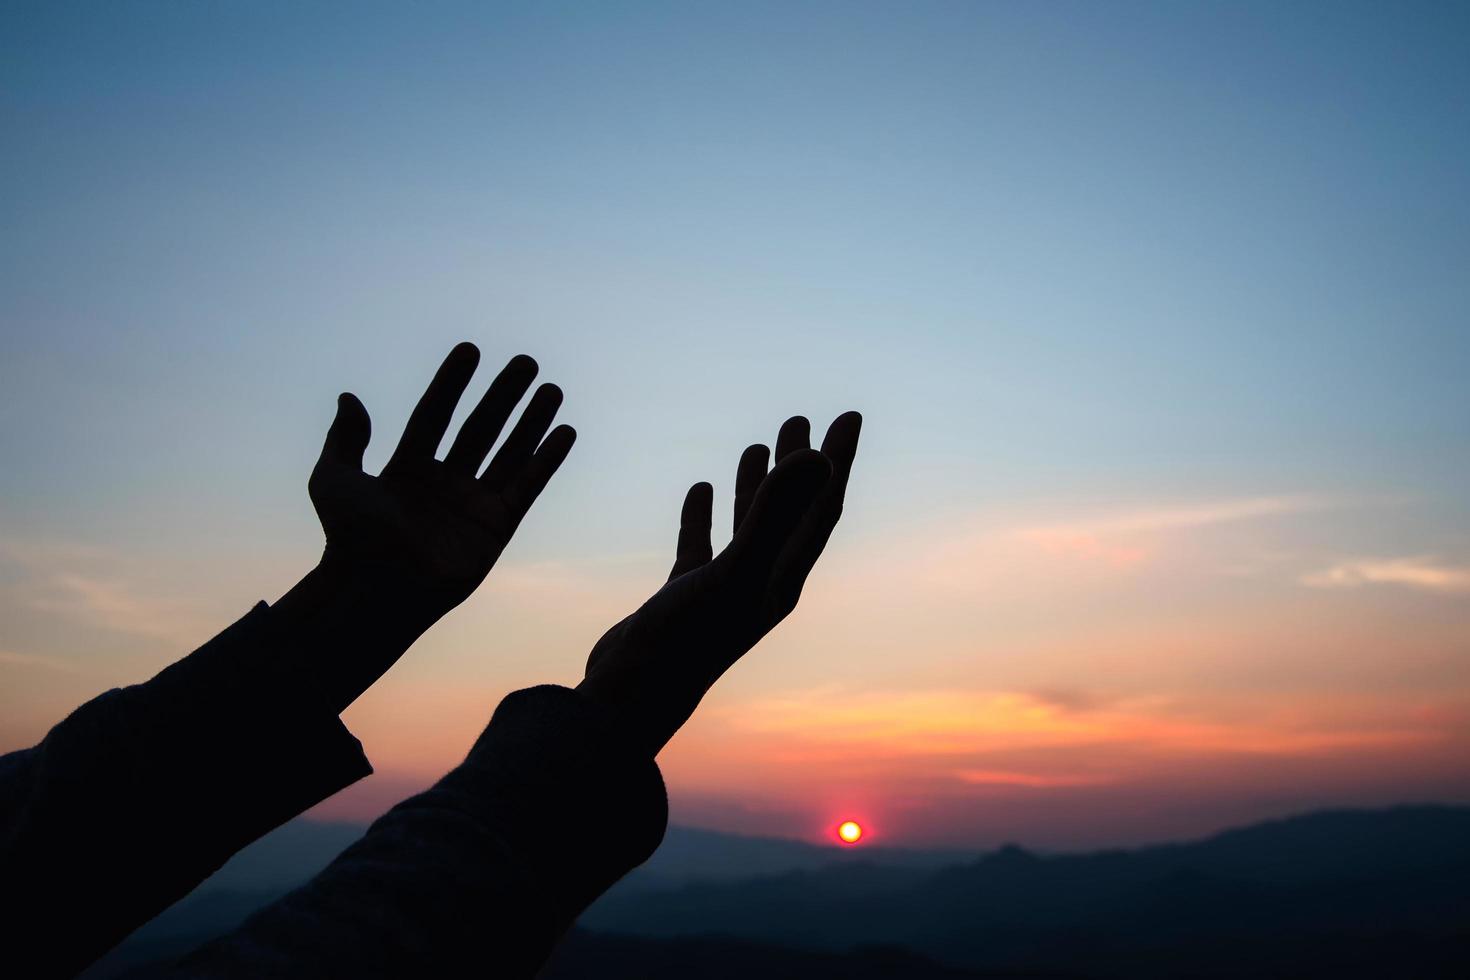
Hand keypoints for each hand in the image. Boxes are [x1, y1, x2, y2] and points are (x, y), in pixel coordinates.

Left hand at [280, 343, 574, 711]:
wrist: (376, 588)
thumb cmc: (349, 539)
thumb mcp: (333, 479)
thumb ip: (344, 439)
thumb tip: (348, 397)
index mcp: (407, 469)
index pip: (434, 415)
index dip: (451, 383)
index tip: (470, 350)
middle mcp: (443, 483)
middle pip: (479, 428)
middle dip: (503, 395)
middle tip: (526, 362)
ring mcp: (472, 505)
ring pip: (509, 453)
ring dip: (531, 421)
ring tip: (551, 389)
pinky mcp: (497, 529)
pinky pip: (527, 487)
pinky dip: (547, 460)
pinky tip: (564, 432)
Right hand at [578, 412, 860, 753]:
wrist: (631, 697)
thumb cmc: (686, 641)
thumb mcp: (735, 570)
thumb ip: (773, 512)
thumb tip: (816, 456)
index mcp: (782, 580)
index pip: (822, 509)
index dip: (838, 461)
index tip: (850, 415)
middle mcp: (760, 585)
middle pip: (790, 514)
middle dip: (799, 466)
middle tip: (800, 418)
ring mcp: (723, 592)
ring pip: (747, 528)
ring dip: (755, 486)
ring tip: (757, 444)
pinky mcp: (685, 598)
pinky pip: (702, 546)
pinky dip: (704, 515)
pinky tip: (700, 488)